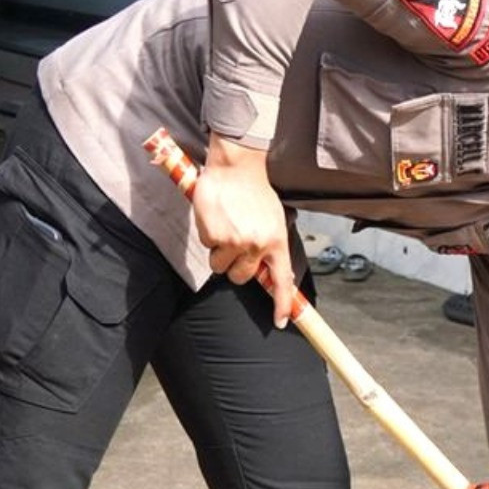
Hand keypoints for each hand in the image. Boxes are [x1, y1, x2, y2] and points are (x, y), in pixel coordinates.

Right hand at [191, 138, 302, 324]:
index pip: (281, 280)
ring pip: (220, 265)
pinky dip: (208, 234)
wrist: (236, 167)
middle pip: (241, 277)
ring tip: (225, 228)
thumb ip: (272, 245)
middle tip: (235, 247)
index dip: (281, 304)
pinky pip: (207, 245)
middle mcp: (256, 245)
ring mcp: (234, 241)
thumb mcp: (274, 220)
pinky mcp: (213, 234)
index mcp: (276, 242)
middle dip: (235, 268)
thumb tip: (273, 270)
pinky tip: (216, 217)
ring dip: (219, 252)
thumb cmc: (256, 193)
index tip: (280, 321)